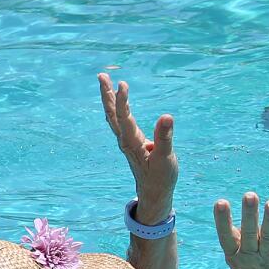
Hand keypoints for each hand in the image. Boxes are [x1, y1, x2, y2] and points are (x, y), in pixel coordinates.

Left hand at [99, 73, 177, 224]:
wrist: (154, 193)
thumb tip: (166, 116)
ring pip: (113, 116)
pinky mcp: (131, 142)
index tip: (122, 84)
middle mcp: (125, 140)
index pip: (124, 117)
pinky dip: (115, 108)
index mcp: (132, 142)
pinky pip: (119, 121)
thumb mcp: (165, 158)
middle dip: (106, 94)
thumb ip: (165, 137)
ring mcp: (126, 141)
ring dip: (108, 98)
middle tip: (101, 75)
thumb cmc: (161, 177)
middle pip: (111, 113)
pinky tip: (115, 102)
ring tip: (105, 81)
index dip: (122, 100)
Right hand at [214, 192, 268, 268]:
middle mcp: (250, 257)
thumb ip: (236, 238)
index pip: (225, 237)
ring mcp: (268, 259)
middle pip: (249, 234)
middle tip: (249, 195)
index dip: (222, 220)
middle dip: (249, 214)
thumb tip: (231, 211)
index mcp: (234, 255)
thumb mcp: (237, 260)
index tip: (220, 202)